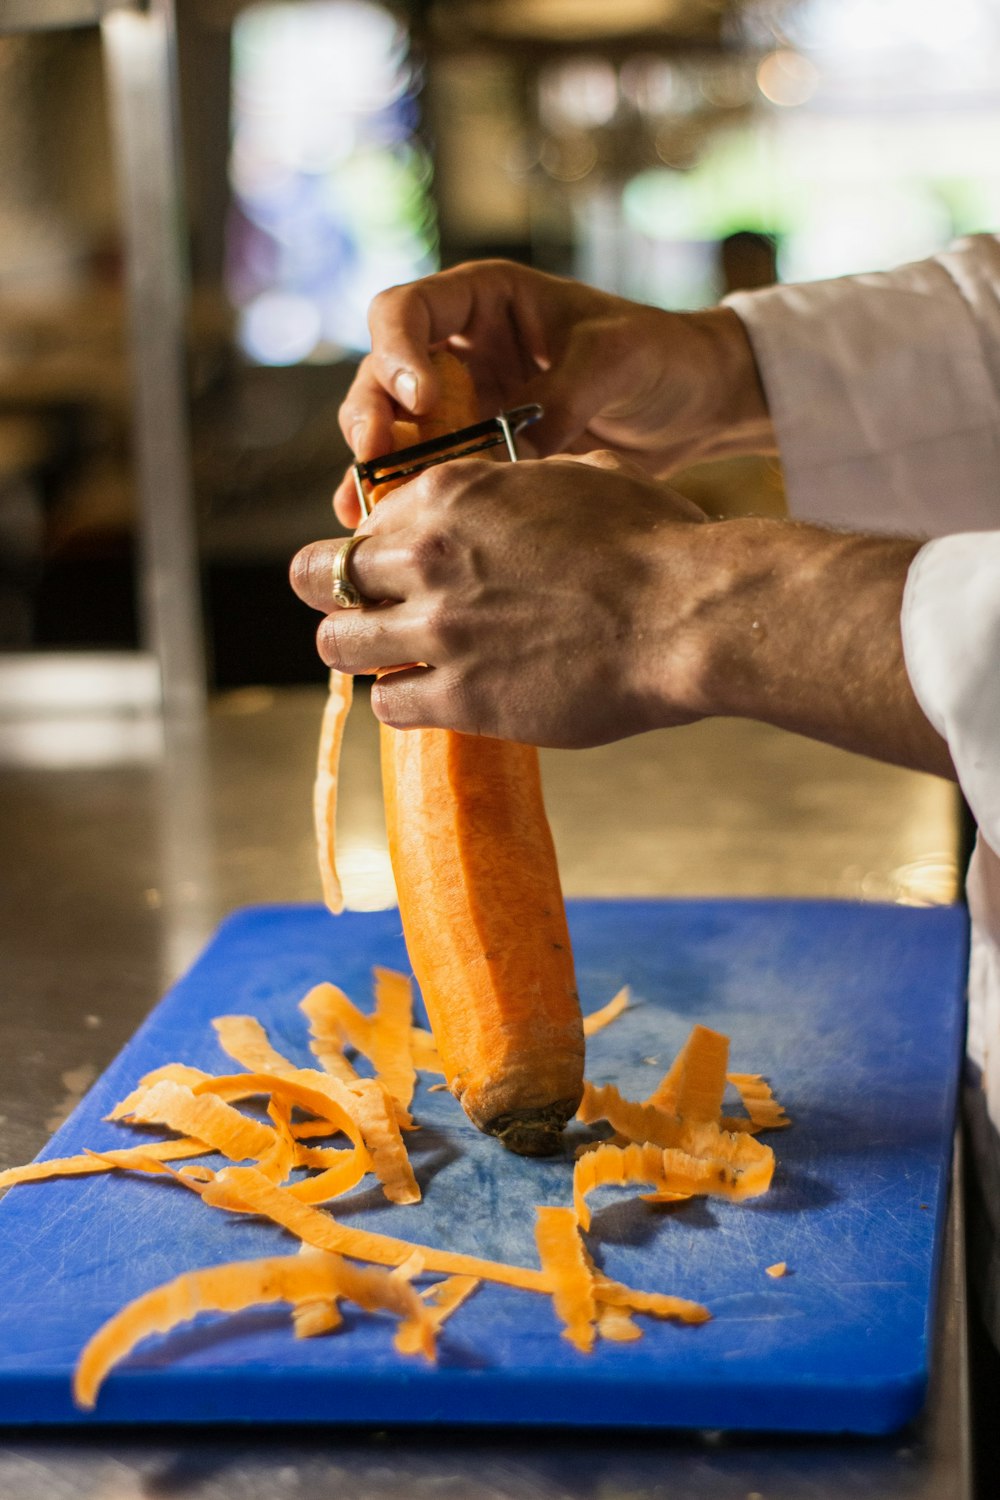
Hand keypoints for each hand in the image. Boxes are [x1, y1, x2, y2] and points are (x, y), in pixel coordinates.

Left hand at [294, 453, 953, 778]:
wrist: (689, 614)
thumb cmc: (654, 544)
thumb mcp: (572, 481)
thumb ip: (509, 491)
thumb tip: (500, 499)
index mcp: (453, 493)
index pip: (369, 520)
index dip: (378, 547)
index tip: (395, 567)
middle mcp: (428, 554)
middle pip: (321, 576)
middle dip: (334, 593)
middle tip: (361, 611)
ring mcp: (438, 628)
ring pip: (336, 644)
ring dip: (358, 650)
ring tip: (389, 657)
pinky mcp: (459, 695)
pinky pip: (387, 703)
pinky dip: (402, 700)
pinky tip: (431, 696)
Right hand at [333, 260, 773, 526]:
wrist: (693, 403)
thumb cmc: (658, 355)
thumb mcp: (616, 359)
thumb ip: (560, 396)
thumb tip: (512, 453)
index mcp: (485, 301)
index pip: (407, 311)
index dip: (397, 353)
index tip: (422, 400)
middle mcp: (460, 351)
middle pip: (382, 377)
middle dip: (370, 417)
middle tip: (375, 458)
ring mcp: (463, 406)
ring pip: (393, 433)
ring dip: (375, 469)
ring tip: (363, 510)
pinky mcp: (476, 455)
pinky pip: (425, 475)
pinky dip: (400, 500)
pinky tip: (376, 529)